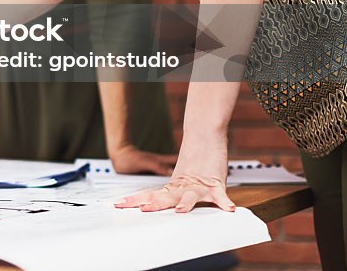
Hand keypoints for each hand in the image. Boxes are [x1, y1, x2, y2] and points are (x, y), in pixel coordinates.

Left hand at [114, 140, 232, 212]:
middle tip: (142, 209)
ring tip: (180, 211)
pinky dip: (224, 201)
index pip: (150, 195)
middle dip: (153, 204)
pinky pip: (220, 194)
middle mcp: (182, 186)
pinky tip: (227, 208)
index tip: (118, 204)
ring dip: (185, 204)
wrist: (204, 134)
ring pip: (190, 196)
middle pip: (165, 196)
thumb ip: (173, 193)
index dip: (135, 200)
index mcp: (172, 187)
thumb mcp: (181, 179)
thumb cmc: (194, 158)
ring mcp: (198, 184)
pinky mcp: (214, 182)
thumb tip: (164, 206)